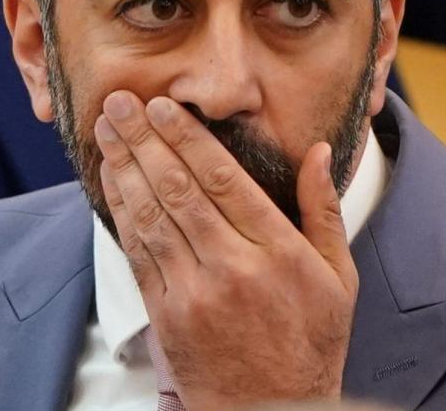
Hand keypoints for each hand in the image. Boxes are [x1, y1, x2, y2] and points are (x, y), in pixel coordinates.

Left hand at [95, 91, 357, 410]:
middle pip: (180, 190)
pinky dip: (122, 212)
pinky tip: (112, 181)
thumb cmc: (310, 342)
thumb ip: (324, 210)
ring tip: (108, 130)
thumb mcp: (338, 277)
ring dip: (126, 168)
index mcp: (279, 252)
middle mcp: (235, 268)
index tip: (163, 107)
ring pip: (153, 216)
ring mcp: (196, 293)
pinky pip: (139, 253)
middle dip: (145, 141)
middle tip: (120, 103)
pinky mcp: (168, 314)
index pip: (225, 180)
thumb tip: (316, 150)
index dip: (188, 139)